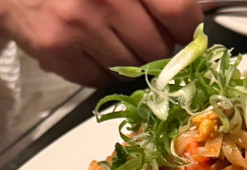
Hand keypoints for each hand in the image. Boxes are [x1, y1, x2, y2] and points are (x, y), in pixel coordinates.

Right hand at [0, 0, 202, 86]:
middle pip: (157, 49)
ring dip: (128, 61)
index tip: (181, 32)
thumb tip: (188, 22)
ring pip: (132, 69)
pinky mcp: (57, 50)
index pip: (177, 12)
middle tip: (140, 36)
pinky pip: (101, 80)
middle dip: (155, 48)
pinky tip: (88, 48)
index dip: (185, 29)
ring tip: (108, 38)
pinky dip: (101, 70)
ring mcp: (78, 25)